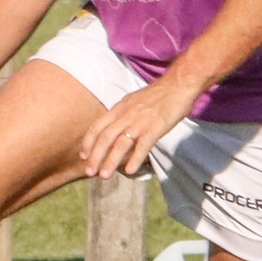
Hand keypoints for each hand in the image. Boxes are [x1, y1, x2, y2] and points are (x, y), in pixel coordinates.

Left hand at [79, 77, 200, 179]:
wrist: (178, 85)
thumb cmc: (157, 95)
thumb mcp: (133, 101)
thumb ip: (123, 115)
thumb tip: (115, 129)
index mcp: (119, 108)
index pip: (98, 126)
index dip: (88, 142)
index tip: (83, 156)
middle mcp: (126, 115)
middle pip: (105, 138)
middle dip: (96, 156)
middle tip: (90, 172)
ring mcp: (140, 121)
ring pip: (121, 144)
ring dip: (110, 161)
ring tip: (104, 176)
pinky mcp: (155, 127)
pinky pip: (143, 145)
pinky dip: (135, 159)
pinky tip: (130, 171)